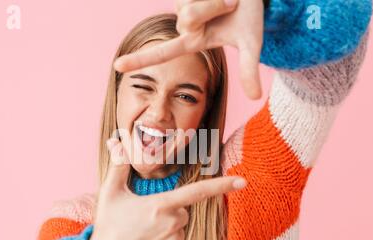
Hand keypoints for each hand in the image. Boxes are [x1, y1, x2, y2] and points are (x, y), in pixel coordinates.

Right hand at [88, 138, 246, 239]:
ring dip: (168, 230)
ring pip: (180, 230)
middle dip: (169, 212)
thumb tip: (116, 142)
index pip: (196, 192)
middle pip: (183, 211)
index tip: (242, 182)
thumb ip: (119, 165)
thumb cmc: (108, 225)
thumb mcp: (110, 192)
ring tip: (144, 235)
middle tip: (145, 219)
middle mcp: (171, 224)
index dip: (221, 186)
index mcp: (160, 205)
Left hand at [114, 0, 263, 99]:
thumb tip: (255, 97)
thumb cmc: (249, 14)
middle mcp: (183, 23)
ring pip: (190, 4)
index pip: (163, 53)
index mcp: (193, 41)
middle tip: (232, 3)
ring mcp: (182, 4)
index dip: (140, 60)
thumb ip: (248, 69)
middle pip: (189, 18)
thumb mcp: (251, 42)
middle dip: (215, 7)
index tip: (117, 66)